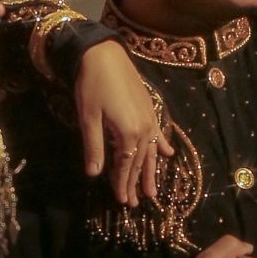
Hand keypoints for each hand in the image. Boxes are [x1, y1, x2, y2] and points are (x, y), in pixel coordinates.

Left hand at [76, 40, 174, 205]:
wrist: (105, 54)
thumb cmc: (92, 85)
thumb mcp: (89, 118)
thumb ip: (94, 147)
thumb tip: (94, 174)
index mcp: (128, 133)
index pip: (126, 166)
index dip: (122, 184)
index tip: (121, 201)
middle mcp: (144, 129)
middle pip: (140, 162)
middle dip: (136, 183)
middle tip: (134, 203)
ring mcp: (149, 118)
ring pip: (151, 151)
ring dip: (151, 171)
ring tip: (153, 191)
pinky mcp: (149, 108)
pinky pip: (158, 132)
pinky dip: (161, 145)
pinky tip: (167, 154)